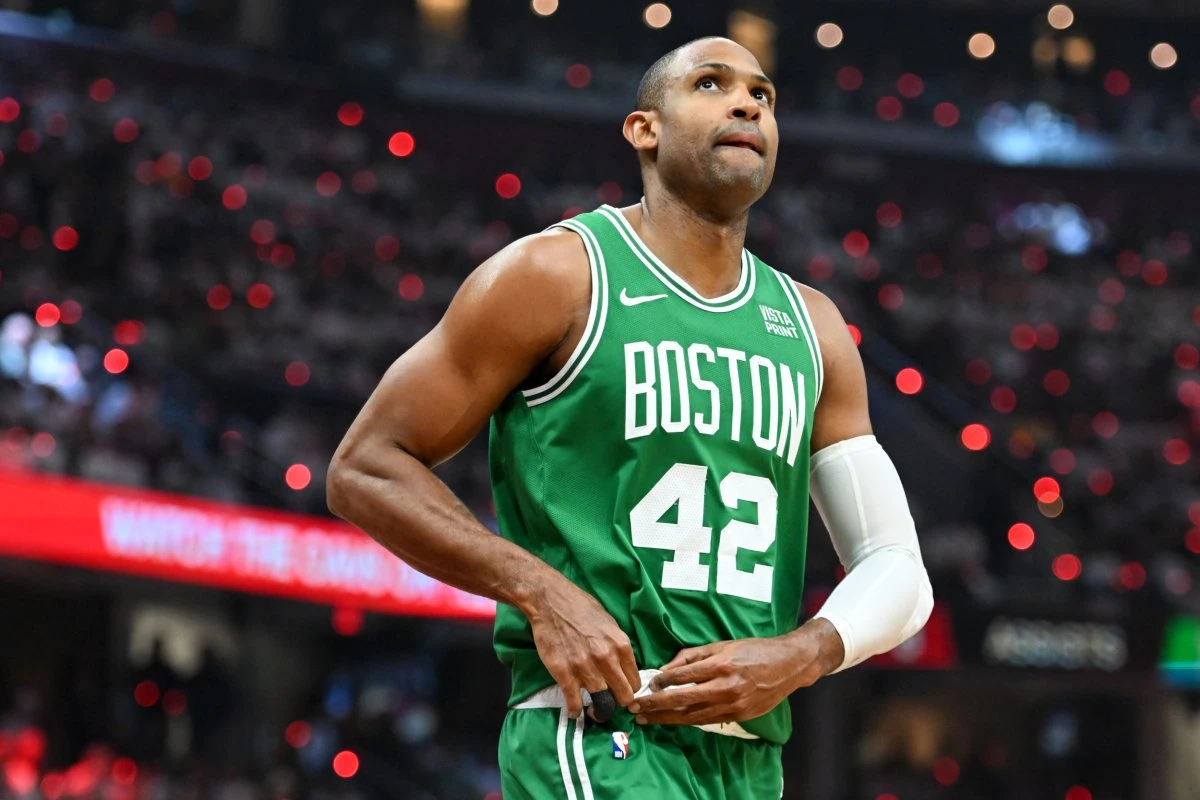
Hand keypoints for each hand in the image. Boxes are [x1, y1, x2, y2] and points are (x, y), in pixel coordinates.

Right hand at [524, 575, 641, 718]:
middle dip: (618, 702)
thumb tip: (623, 665)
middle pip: (624, 697)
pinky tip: (574, 711)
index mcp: (621, 645)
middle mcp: (607, 659)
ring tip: (594, 710)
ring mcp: (585, 668)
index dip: (629, 688)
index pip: (635, 680)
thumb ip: (618, 646)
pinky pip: (574, 702)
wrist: (551, 601)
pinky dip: (575, 711)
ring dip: (598, 709)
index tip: (622, 691)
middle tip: (611, 702)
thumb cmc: (580, 607)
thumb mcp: (610, 623)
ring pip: (602, 702)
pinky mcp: (564, 674)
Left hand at [628, 619, 844, 726]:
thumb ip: (692, 656)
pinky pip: (707, 720)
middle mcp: (726, 686)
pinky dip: (688, 720)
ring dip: (667, 718)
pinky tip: (673, 720)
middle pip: (682, 699)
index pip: (683, 677)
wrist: (787, 665)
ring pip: (692, 716)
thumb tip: (666, 669)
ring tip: (647, 719)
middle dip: (656, 705)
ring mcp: (733, 704)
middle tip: (635, 707)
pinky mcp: (739, 715)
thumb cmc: (753, 649)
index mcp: (720, 664)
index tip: (647, 685)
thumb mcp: (722, 644)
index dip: (661, 682)